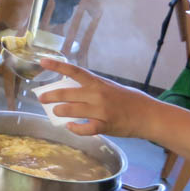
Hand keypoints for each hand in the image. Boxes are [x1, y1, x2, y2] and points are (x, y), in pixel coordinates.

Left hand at [37, 58, 155, 137]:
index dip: (57, 66)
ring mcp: (101, 111)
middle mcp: (97, 95)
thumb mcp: (109, 87)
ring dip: (60, 111)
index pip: (74, 71)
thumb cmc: (128, 99)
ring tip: (55, 111)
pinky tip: (70, 126)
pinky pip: (84, 128)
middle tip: (41, 98)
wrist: (148, 115)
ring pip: (72, 110)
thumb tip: (70, 89)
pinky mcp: (105, 125)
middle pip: (67, 93)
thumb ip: (91, 87)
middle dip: (50, 96)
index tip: (42, 62)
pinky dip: (75, 128)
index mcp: (98, 83)